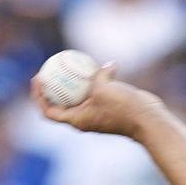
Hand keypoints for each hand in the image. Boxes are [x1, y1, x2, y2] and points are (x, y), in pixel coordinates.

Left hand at [30, 63, 165, 139]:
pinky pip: (95, 92)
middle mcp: (84, 119)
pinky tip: (99, 64)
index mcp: (77, 120)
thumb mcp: (104, 88)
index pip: (49, 112)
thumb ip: (97, 76)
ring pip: (79, 97)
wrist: (147, 120)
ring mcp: (95, 114)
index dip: (39, 97)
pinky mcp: (107, 108)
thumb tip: (104, 66)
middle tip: (48, 70)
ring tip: (69, 64)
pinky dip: (93, 80)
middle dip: (51, 89)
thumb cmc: (123, 108)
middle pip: (60, 105)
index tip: (38, 79)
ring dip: (73, 83)